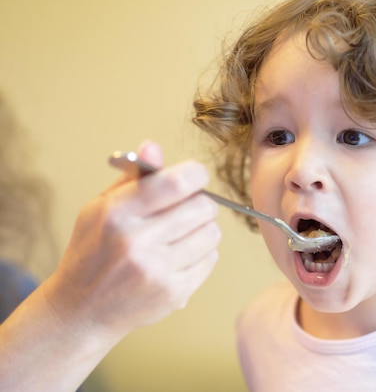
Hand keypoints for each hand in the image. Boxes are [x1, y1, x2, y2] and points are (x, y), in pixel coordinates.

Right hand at [42, 141, 219, 339]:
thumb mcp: (101, 208)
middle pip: (203, 207)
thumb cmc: (93, 252)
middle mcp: (136, 241)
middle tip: (187, 209)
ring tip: (181, 235)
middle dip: (200, 203)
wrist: (80, 311)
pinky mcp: (173, 292)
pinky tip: (179, 257)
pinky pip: (210, 259)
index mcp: (116, 213)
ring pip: (212, 233)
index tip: (194, 177)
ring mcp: (156, 270)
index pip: (177, 182)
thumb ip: (133, 177)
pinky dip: (201, 255)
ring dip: (203, 230)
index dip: (195, 174)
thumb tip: (153, 146)